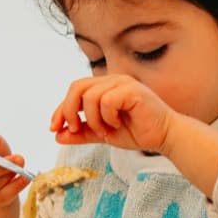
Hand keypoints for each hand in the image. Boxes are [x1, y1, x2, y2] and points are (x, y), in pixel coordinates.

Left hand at [50, 74, 173, 152]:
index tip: (53, 128)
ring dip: (94, 119)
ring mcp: (123, 82)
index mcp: (104, 86)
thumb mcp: (102, 134)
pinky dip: (108, 117)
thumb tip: (57, 135)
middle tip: (75, 128)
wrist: (164, 137)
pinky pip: (107, 101)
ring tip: (107, 130)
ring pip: (91, 96)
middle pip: (77, 87)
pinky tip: (118, 124)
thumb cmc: (137, 132)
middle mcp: (112, 80)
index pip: (74, 90)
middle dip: (69, 110)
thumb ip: (82, 132)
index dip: (60, 109)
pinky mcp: (133, 90)